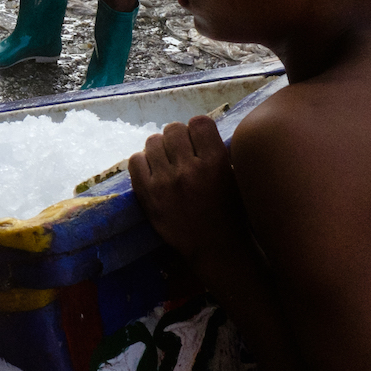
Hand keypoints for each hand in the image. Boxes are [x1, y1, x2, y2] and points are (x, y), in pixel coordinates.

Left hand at [128, 115, 247, 269]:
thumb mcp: (235, 178)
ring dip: (160, 149)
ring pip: (152, 141)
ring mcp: (165, 181)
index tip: (198, 141)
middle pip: (173, 128)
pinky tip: (154, 172)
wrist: (216, 248)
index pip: (199, 122)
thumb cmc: (231, 213)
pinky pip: (135, 160)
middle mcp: (189, 168)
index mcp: (216, 162)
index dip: (198, 129)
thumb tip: (200, 130)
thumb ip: (218, 152)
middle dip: (178, 138)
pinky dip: (143, 162)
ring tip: (167, 163)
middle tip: (182, 153)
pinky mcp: (147, 194)